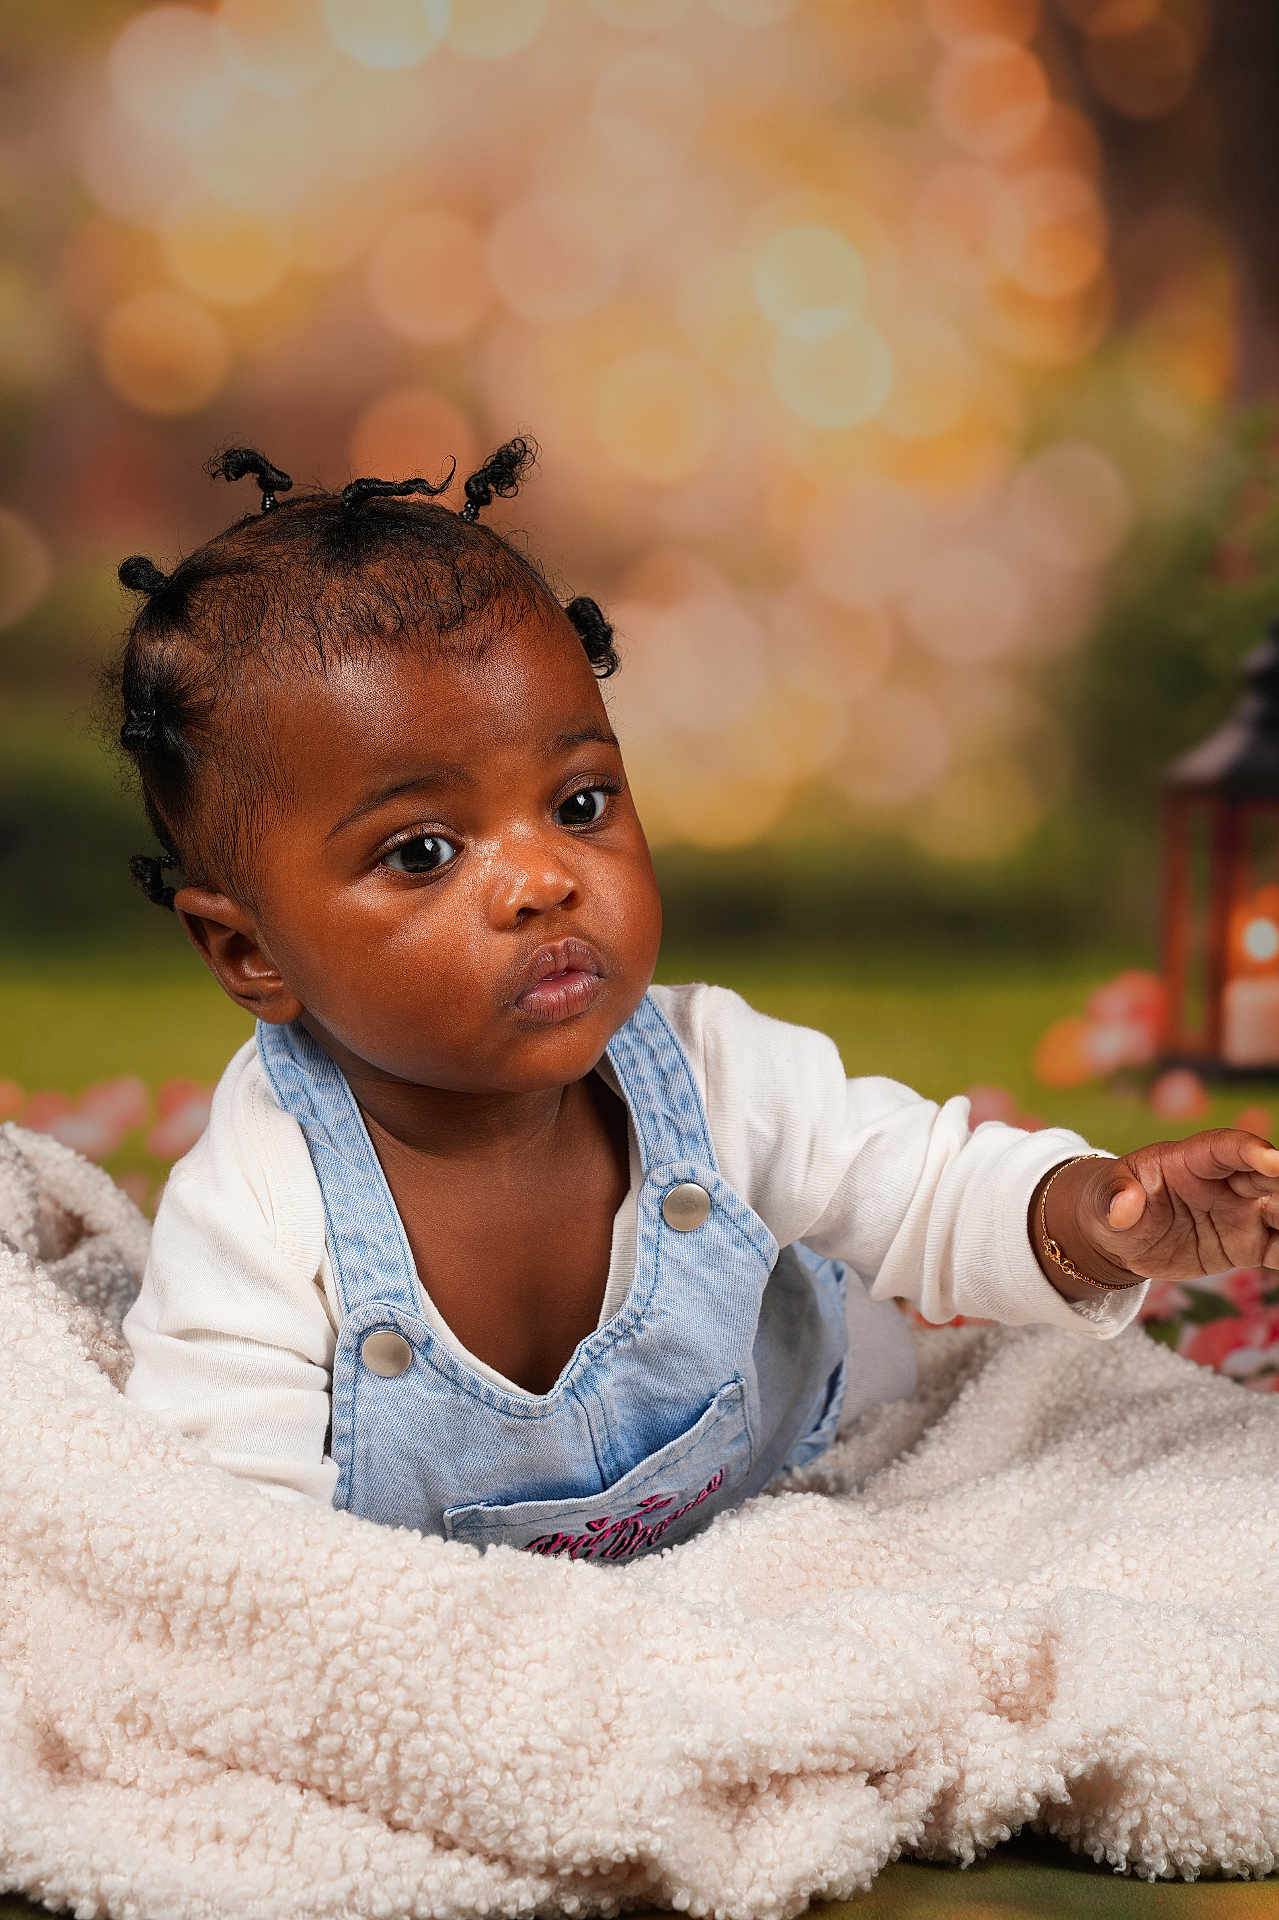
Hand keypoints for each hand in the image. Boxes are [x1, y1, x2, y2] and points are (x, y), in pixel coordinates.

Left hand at [1057, 1132, 1278, 1285]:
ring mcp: (1243, 1212)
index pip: (1224, 1148)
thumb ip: (1114, 1200)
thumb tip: (1122, 1206)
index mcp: (1189, 1160)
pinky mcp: (1250, 1244)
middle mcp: (1225, 1182)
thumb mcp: (1103, 1202)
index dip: (1250, 1151)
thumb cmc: (1109, 1205)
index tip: (1273, 1161)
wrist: (1121, 1235)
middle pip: (1267, 1178)